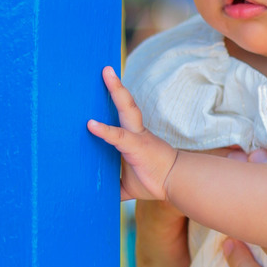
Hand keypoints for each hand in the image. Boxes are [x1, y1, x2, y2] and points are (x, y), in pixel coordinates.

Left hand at [87, 66, 178, 201]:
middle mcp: (135, 131)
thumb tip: (96, 197)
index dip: (114, 97)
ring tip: (107, 72)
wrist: (176, 182)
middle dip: (115, 86)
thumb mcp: (127, 184)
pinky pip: (117, 136)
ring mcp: (136, 136)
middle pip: (125, 103)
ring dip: (116, 89)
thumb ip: (112, 186)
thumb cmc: (153, 180)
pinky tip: (90, 124)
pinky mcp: (135, 145)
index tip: (104, 81)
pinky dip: (103, 130)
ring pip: (126, 108)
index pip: (122, 114)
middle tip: (105, 68)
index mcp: (133, 136)